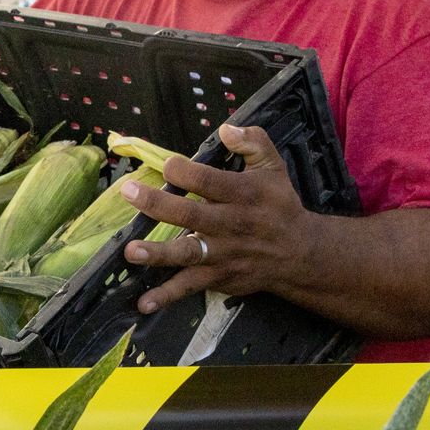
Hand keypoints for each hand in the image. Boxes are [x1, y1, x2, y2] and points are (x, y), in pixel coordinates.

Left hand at [118, 124, 310, 314]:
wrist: (299, 253)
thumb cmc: (279, 204)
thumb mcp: (273, 168)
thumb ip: (253, 142)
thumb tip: (226, 127)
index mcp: (243, 194)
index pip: (208, 181)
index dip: (184, 172)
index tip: (165, 166)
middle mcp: (231, 225)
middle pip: (191, 215)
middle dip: (158, 205)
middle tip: (129, 193)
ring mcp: (222, 254)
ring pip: (187, 254)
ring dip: (158, 254)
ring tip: (131, 251)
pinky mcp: (218, 277)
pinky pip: (189, 287)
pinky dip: (166, 296)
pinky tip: (143, 302)